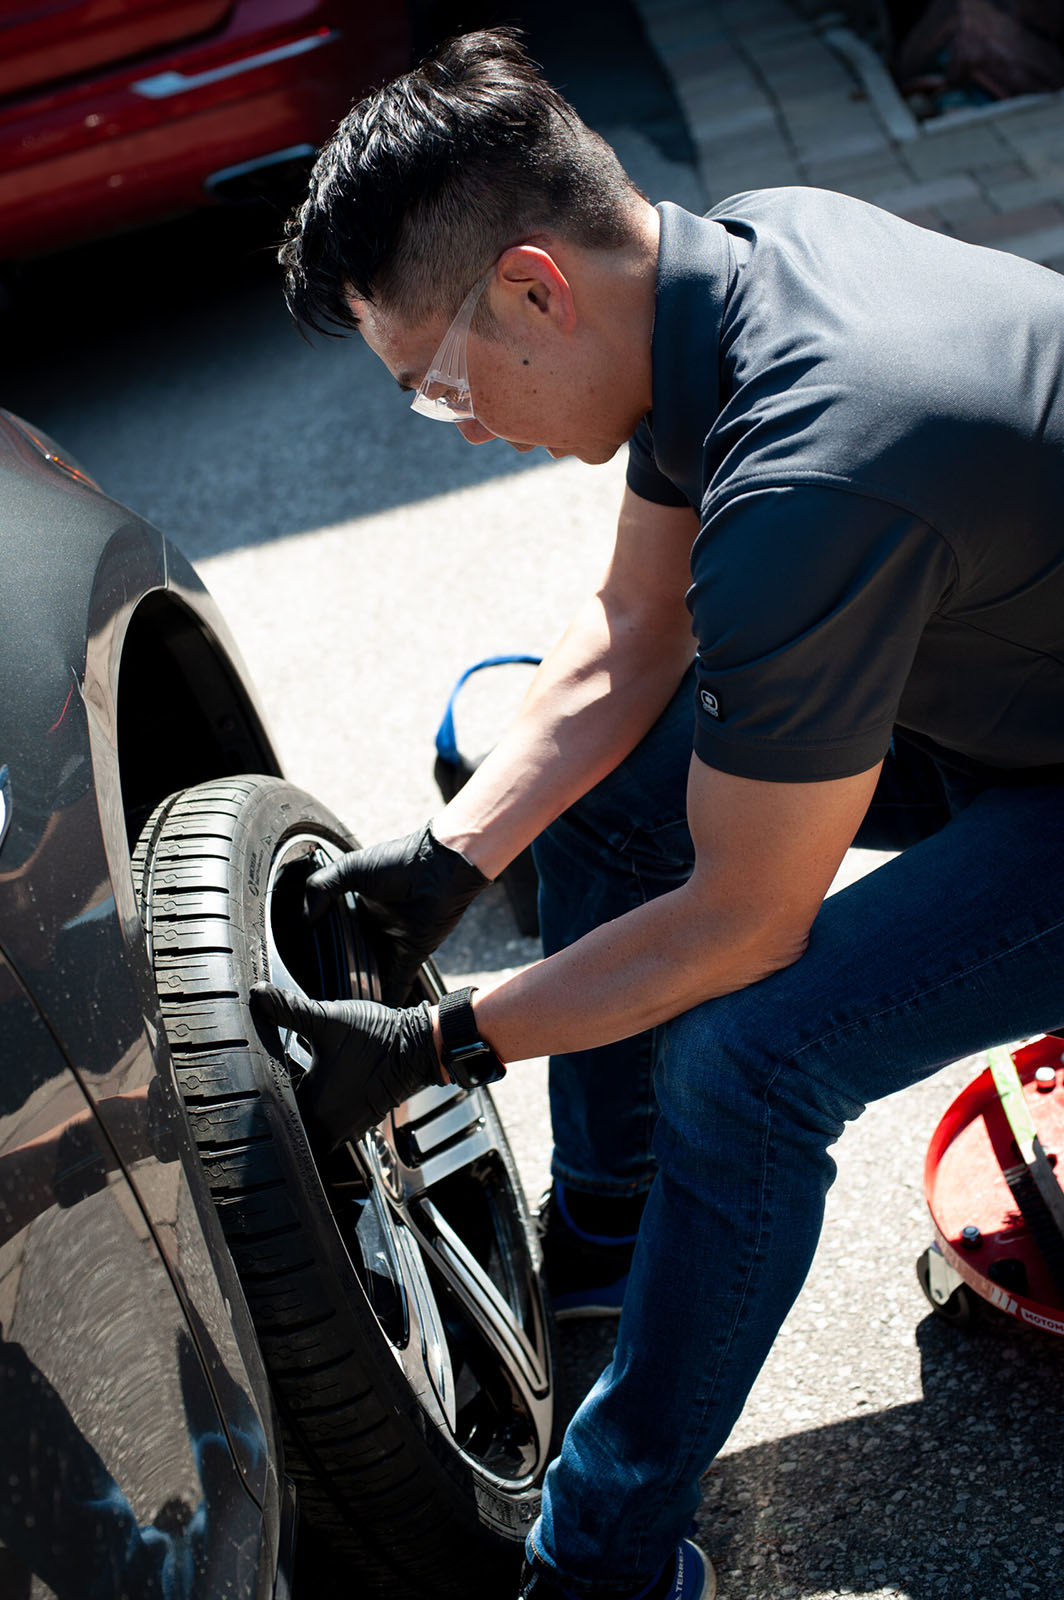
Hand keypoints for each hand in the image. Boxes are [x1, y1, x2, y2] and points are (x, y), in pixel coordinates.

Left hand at [250, 984, 443, 1149]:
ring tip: (303, 1075)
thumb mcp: (326, 1019)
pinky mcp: (360, 1122)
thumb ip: (288, 1009)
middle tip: (281, 1072)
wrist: (418, 1047)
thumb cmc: (377, 1038)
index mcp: (312, 1109)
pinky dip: (325, 1104)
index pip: (272, 1110)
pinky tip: (328, 1080)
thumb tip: (259, 994)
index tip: (263, 1070)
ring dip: (306, 1102)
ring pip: (312, 1123)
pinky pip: (331, 1121)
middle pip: (291, 1120)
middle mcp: (327, 1127)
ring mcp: (346, 1128)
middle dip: (284, 1099)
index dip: (265, 1090)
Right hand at [305, 823, 489, 1002]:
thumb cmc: (398, 861)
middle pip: (354, 953)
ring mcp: (394, 940)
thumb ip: (321, 888)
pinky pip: (399, 980)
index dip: (320, 944)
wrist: (440, 867)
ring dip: (363, 987)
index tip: (302, 962)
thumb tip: (304, 920)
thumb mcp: (350, 868)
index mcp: (359, 903)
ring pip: (374, 970)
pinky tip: (377, 1012)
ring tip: (344, 1008)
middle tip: (319, 992)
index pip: (335, 928)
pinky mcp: (413, 952)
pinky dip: (390, 996)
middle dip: (340, 971)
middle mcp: (375, 924)